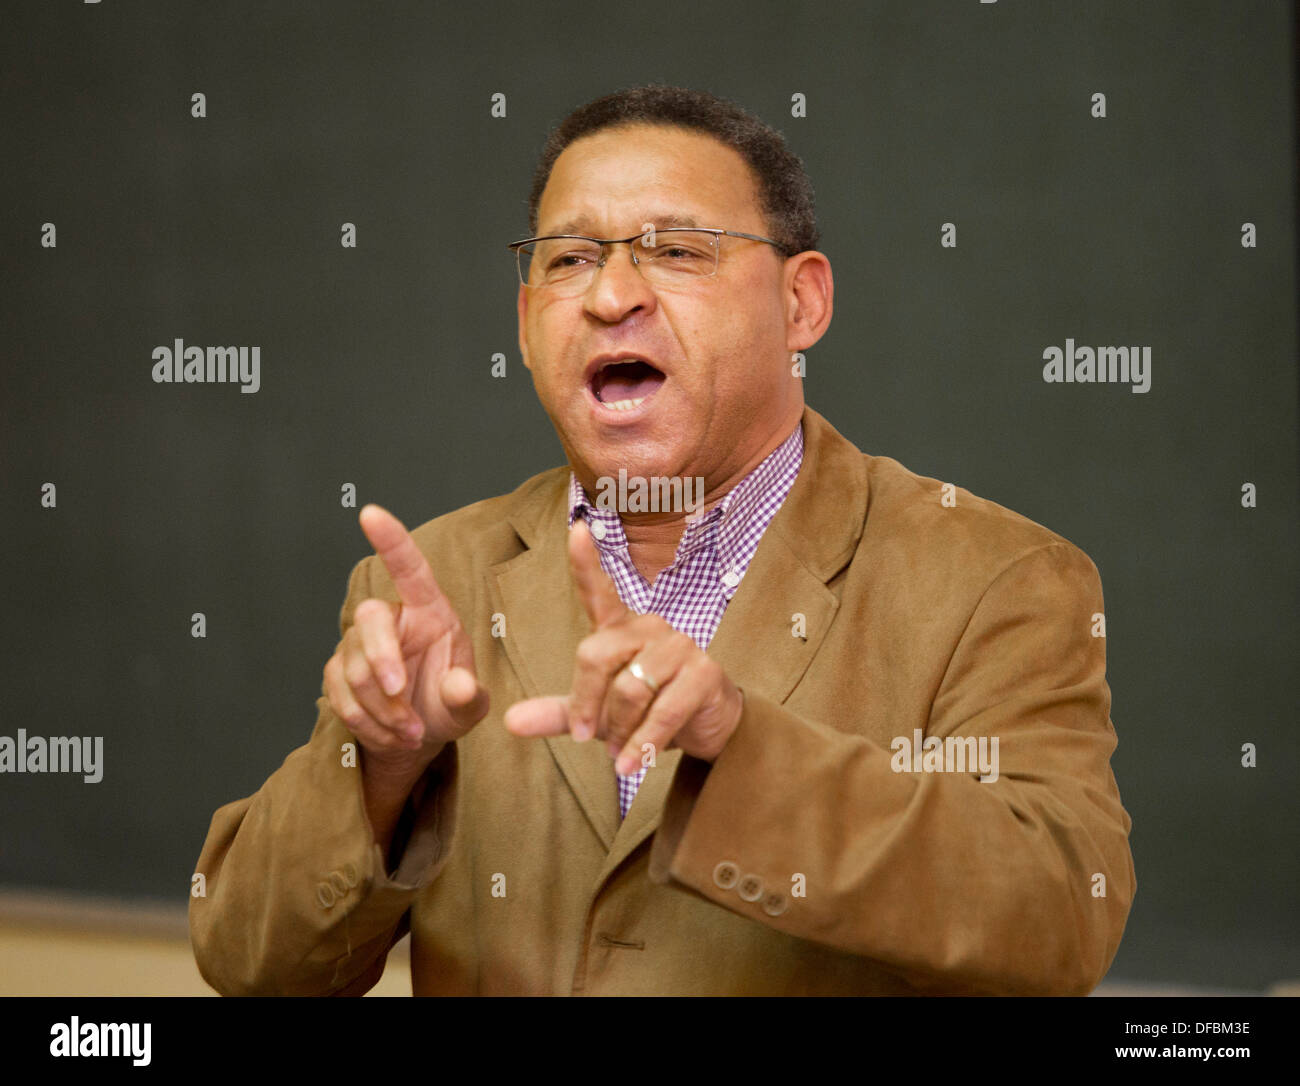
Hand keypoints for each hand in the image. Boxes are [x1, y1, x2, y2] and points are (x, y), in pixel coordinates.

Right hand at [323, 504, 489, 762]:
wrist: (418, 735)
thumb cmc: (448, 705)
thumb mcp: (469, 707)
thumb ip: (468, 696)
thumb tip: (459, 686)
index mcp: (430, 611)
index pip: (409, 569)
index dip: (390, 540)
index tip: (370, 512)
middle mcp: (392, 619)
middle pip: (369, 619)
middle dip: (382, 663)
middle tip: (404, 703)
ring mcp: (359, 643)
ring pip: (354, 669)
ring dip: (382, 710)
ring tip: (410, 732)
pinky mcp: (337, 671)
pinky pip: (342, 696)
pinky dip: (366, 723)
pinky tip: (390, 734)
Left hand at [504, 519, 742, 774]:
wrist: (707, 732)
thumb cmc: (647, 712)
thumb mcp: (598, 714)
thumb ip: (558, 712)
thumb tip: (508, 722)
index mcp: (622, 629)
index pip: (599, 590)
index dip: (586, 561)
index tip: (577, 529)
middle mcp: (650, 628)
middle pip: (595, 655)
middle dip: (586, 704)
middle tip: (585, 738)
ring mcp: (680, 646)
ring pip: (629, 688)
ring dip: (619, 731)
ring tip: (620, 754)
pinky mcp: (705, 673)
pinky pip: (662, 710)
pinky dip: (642, 744)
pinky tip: (632, 765)